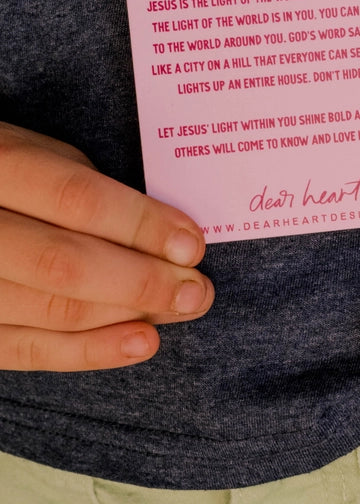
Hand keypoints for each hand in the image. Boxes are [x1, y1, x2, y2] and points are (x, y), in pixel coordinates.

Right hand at [0, 122, 213, 370]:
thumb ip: (82, 187)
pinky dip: (89, 351)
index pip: (74, 199)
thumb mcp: (33, 151)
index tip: (192, 245)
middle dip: (143, 280)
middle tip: (197, 290)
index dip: (139, 225)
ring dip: (127, 315)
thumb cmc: (2, 172)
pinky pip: (26, 349)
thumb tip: (158, 237)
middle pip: (65, 263)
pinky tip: (141, 343)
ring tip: (181, 309)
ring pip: (51, 309)